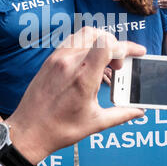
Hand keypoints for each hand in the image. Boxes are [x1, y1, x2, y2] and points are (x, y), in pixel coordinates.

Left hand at [7, 27, 145, 164]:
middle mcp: (69, 62)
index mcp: (83, 77)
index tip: (138, 53)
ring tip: (104, 62)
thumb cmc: (59, 129)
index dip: (128, 46)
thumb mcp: (95, 123)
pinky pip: (71, 41)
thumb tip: (138, 111)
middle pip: (99, 35)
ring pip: (84, 34)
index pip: (109, 46)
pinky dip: (85, 45)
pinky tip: (88, 64)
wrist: (28, 132)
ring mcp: (57, 59)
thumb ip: (121, 114)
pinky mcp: (49, 60)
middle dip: (115, 45)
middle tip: (118, 65)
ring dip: (99, 41)